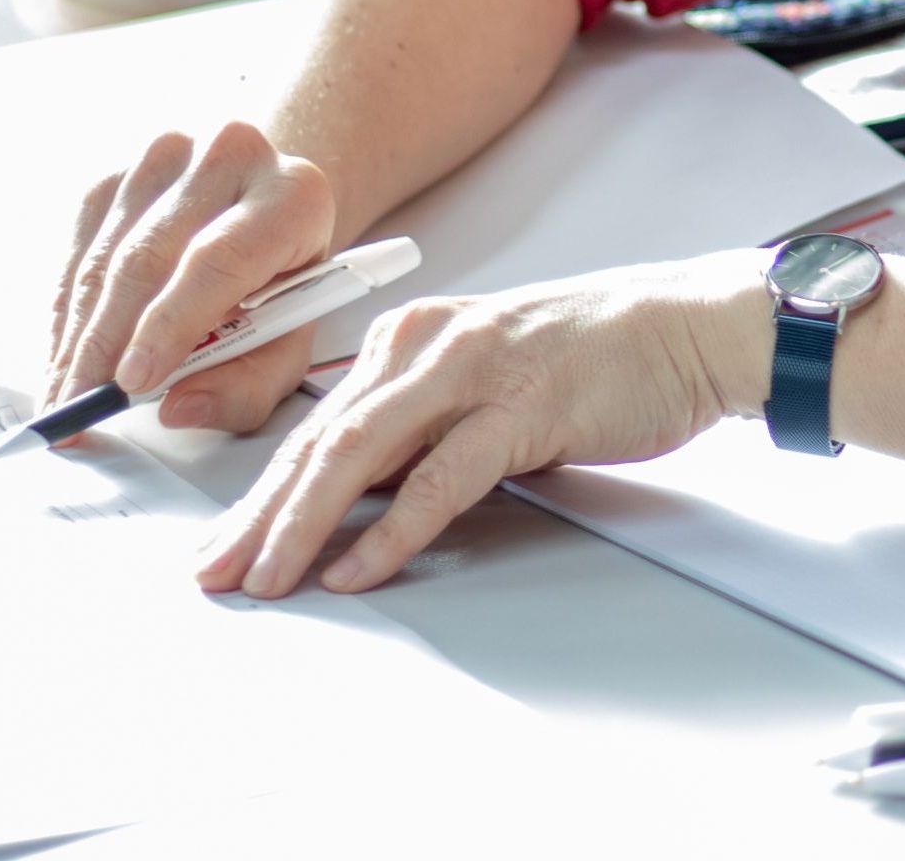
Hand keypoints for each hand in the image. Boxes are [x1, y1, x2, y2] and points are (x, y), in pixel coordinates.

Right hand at [45, 121, 337, 432]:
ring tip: (65, 393)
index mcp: (292, 194)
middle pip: (151, 256)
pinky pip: (79, 247)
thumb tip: (179, 409)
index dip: (170, 322)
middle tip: (82, 404)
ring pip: (106, 254)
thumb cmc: (281, 283)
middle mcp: (231, 154)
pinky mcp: (119, 171)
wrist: (265, 208)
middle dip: (108, 342)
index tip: (132, 381)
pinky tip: (65, 353)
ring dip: (78, 333)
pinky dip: (67, 309)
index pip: (219, 258)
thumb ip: (247, 385)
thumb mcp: (288, 342)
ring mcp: (168, 154)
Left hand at [194, 251, 763, 596]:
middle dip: (259, 515)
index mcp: (415, 336)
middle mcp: (429, 343)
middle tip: (216, 574)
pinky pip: (439, 476)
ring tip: (268, 578)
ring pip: (361, 452)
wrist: (687, 326)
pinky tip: (358, 567)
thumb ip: (425, 428)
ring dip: (304, 523)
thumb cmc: (596, 357)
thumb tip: (358, 497)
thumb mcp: (488, 382)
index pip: (318, 423)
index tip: (225, 543)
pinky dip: (390, 528)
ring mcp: (473, 370)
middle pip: (321, 439)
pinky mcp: (521, 405)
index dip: (264, 490)